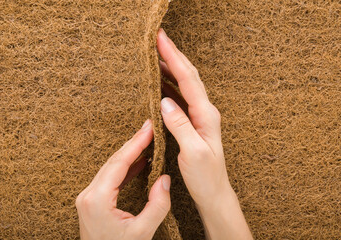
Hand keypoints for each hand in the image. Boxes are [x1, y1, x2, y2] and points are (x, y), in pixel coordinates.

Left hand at [75, 119, 170, 239]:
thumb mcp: (143, 232)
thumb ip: (157, 205)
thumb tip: (164, 179)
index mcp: (97, 200)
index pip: (118, 164)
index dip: (135, 144)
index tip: (148, 129)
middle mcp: (89, 194)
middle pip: (113, 161)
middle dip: (133, 143)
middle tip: (149, 128)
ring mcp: (88, 197)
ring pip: (111, 167)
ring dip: (129, 154)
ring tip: (147, 141)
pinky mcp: (92, 200)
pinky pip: (110, 177)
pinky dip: (125, 167)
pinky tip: (139, 161)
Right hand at [157, 28, 252, 239]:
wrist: (214, 192)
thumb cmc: (206, 176)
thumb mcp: (192, 153)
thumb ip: (180, 125)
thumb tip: (165, 102)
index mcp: (206, 115)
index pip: (188, 80)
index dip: (174, 58)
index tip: (161, 40)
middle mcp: (205, 112)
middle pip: (188, 76)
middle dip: (173, 55)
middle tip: (158, 38)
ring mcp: (200, 117)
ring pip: (184, 85)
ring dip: (171, 68)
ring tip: (156, 54)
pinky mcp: (193, 123)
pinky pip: (181, 98)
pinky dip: (170, 85)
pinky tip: (160, 82)